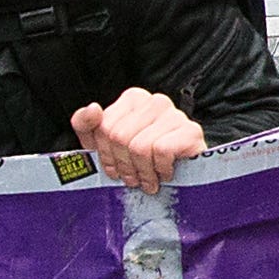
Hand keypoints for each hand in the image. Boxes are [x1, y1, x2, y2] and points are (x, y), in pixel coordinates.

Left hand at [68, 88, 203, 190]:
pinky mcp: (191, 131)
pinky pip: (161, 151)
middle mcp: (155, 101)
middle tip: (132, 178)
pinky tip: (164, 173)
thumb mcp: (105, 145)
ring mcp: (175, 114)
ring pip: (140, 147)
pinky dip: (160, 169)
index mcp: (134, 99)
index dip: (105, 154)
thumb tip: (92, 109)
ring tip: (148, 179)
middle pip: (120, 137)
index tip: (114, 168)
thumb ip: (87, 125)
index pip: (104, 126)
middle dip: (124, 165)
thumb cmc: (142, 161)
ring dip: (142, 172)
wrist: (185, 177)